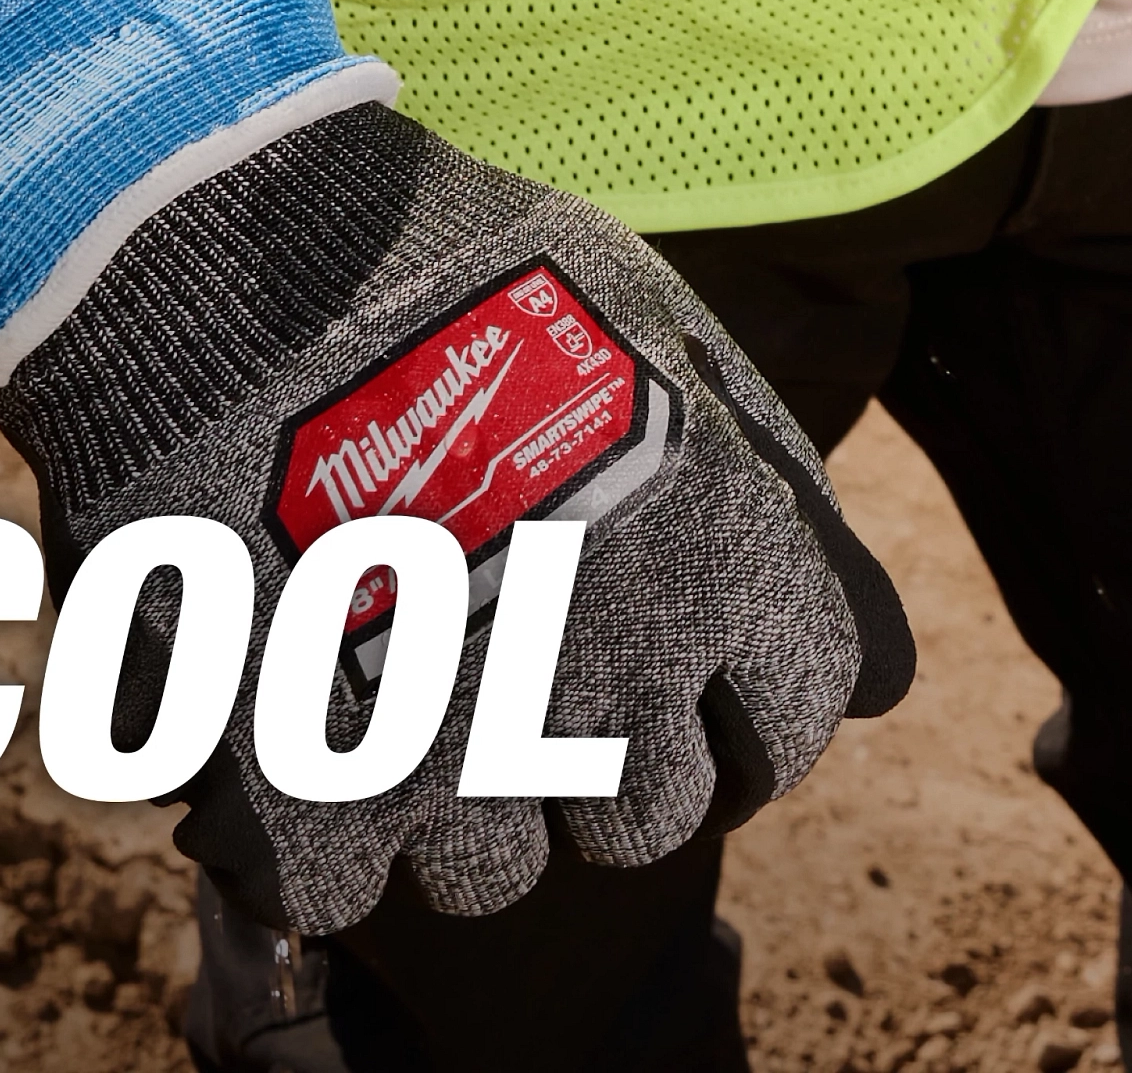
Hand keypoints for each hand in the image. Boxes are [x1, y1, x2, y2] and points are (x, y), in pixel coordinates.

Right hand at [0, 103, 912, 932]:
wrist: (237, 249)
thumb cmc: (461, 266)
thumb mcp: (662, 326)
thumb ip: (782, 496)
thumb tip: (894, 680)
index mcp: (715, 549)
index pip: (791, 722)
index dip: (736, 704)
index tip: (672, 665)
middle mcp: (613, 660)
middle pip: (651, 816)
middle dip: (596, 750)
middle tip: (519, 651)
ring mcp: (463, 734)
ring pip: (502, 866)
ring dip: (460, 792)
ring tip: (405, 668)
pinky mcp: (311, 783)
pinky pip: (351, 882)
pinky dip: (326, 818)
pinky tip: (308, 701)